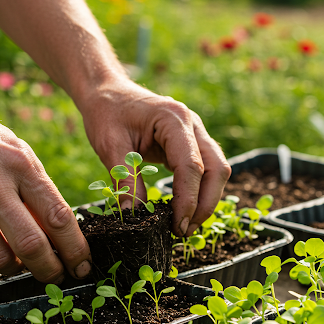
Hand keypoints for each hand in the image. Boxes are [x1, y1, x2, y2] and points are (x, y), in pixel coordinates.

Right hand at [0, 89, 90, 283]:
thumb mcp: (12, 147)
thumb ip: (33, 186)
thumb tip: (52, 230)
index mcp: (18, 163)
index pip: (57, 216)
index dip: (75, 248)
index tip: (82, 265)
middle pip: (31, 245)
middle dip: (50, 270)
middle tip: (55, 276)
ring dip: (14, 268)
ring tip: (17, 262)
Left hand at [78, 79, 230, 236]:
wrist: (107, 92)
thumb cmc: (106, 113)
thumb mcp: (109, 145)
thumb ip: (125, 178)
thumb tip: (134, 216)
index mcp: (173, 119)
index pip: (192, 166)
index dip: (188, 200)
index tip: (177, 227)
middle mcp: (192, 123)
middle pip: (217, 168)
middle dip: (205, 203)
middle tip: (184, 231)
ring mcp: (194, 131)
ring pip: (217, 169)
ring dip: (206, 199)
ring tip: (184, 225)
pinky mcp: (190, 141)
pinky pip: (205, 167)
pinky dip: (199, 189)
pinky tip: (183, 207)